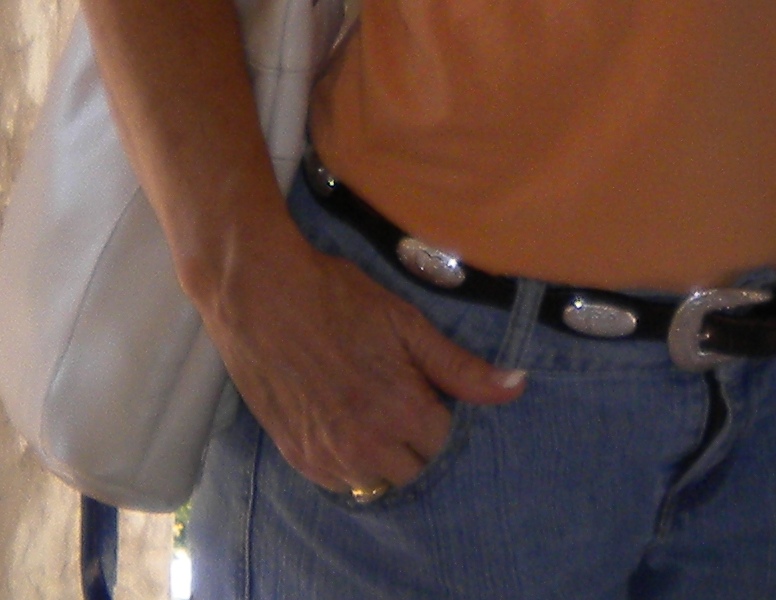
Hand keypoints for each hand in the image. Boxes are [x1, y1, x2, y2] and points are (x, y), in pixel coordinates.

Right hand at [208, 222, 525, 499]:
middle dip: (418, 442)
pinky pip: (339, 482)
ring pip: (377, 482)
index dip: (444, 417)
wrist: (259, 293)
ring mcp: (328, 456)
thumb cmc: (337, 298)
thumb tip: (516, 386)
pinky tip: (346, 425)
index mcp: (402, 411)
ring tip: (374, 413)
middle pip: (415, 471)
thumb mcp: (406, 323)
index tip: (432, 393)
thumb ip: (460, 366)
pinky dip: (349, 463)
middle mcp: (367, 446)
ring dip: (384, 457)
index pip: (446, 446)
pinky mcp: (297, 456)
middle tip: (404, 402)